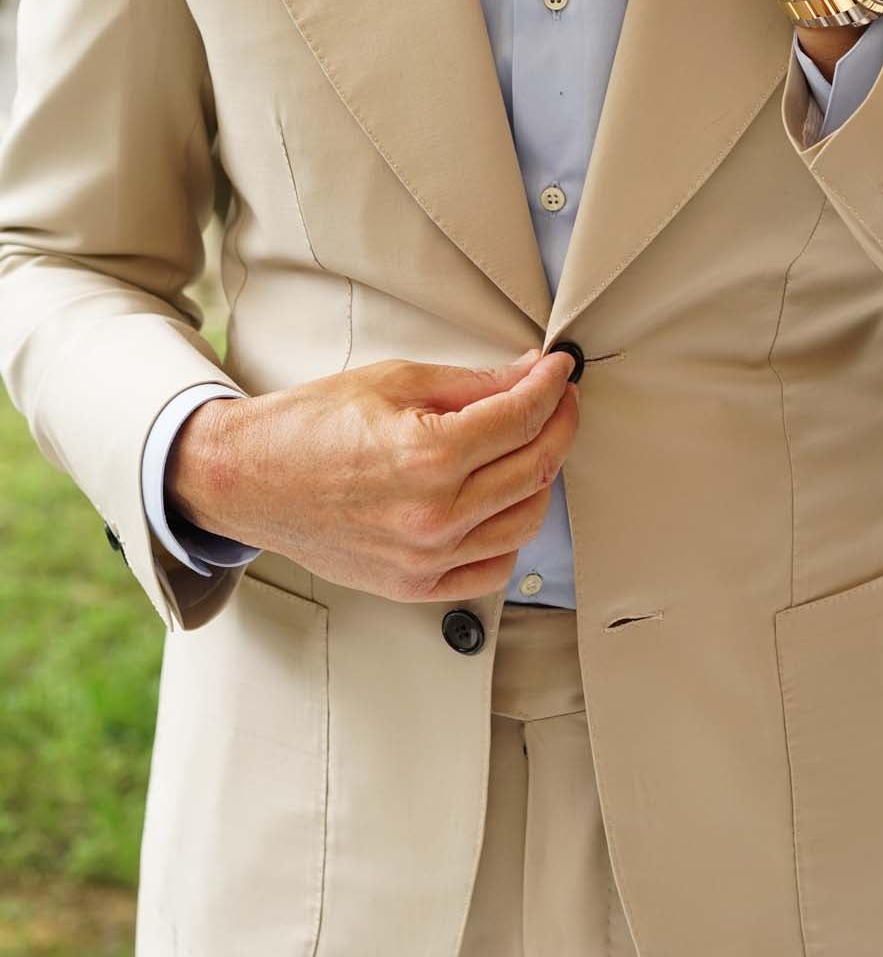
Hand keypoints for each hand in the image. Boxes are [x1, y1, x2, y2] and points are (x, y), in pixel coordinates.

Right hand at [164, 349, 579, 602]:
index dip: (552, 386)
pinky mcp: (415, 586)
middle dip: (559, 424)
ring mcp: (427, 558)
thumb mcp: (393, 383)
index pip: (523, 418)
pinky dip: (510, 535)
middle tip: (557, 400)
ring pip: (526, 521)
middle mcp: (435, 515)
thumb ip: (471, 383)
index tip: (560, 371)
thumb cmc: (308, 428)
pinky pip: (493, 569)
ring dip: (541, 479)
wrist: (248, 480)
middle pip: (535, 468)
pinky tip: (501, 503)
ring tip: (529, 446)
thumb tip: (527, 375)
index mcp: (429, 456)